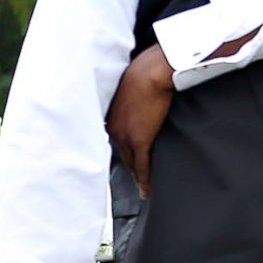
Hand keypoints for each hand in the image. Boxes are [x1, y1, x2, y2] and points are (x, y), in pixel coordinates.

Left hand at [105, 44, 175, 196]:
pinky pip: (141, 165)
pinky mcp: (139, 140)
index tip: (128, 160)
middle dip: (128, 168)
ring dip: (137, 177)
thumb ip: (135, 97)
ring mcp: (125, 136)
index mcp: (112, 114)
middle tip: (135, 182)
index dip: (123, 152)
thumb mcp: (133, 85)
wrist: (151, 72)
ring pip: (130, 163)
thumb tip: (145, 98)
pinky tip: (147, 190)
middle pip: (121, 154)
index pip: (117, 139)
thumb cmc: (146, 71)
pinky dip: (144, 180)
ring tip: (142, 190)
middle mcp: (114, 128)